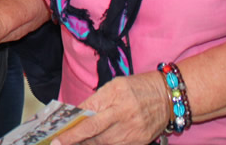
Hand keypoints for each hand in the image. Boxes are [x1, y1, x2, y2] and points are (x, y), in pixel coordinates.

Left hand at [53, 72, 171, 144]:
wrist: (168, 96)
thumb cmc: (137, 87)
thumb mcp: (114, 86)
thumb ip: (95, 100)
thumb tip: (76, 115)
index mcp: (117, 97)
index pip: (89, 118)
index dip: (72, 131)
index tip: (57, 138)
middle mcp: (125, 116)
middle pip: (95, 135)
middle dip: (76, 140)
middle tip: (61, 142)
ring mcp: (134, 132)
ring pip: (104, 144)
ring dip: (88, 144)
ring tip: (76, 142)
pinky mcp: (141, 142)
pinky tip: (94, 143)